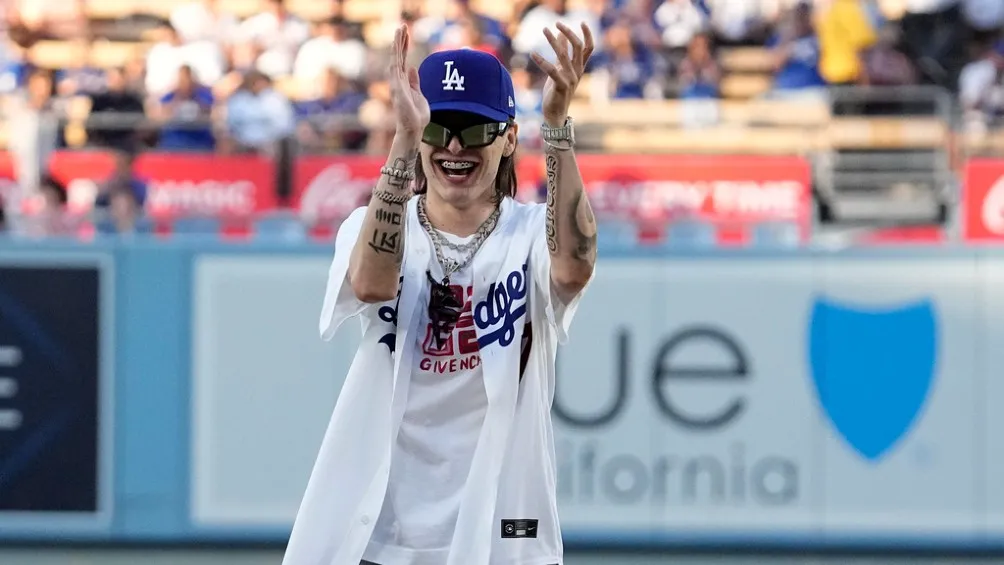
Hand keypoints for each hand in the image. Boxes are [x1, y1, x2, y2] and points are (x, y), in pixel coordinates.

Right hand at [388, 24, 429, 139]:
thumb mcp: (419, 94)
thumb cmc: (416, 115)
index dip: (404, 46)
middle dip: (400, 41)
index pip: (403, 59)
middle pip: (399, 56)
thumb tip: (412, 67)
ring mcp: (396, 84)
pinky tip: (396, 46)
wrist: (414, 129)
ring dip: (397, 44)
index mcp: (404, 81)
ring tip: (399, 30)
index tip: (406, 33)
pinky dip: (396, 56)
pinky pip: (395, 69)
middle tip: (403, 26)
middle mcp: (398, 80)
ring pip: (396, 59)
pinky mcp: (397, 88)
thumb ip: (414, 81)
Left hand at [530, 21, 594, 126]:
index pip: (588, 48)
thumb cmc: (556, 91)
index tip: (581, 22)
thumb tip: (560, 35)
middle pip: (578, 47)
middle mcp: (577, 72)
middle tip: (557, 23)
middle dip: (569, 32)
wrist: (555, 114)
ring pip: (564, 55)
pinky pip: (551, 70)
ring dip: (553, 41)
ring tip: (544, 29)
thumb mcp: (560, 69)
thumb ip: (562, 52)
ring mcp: (570, 79)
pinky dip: (541, 60)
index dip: (587, 34)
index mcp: (579, 68)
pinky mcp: (560, 86)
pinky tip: (532, 53)